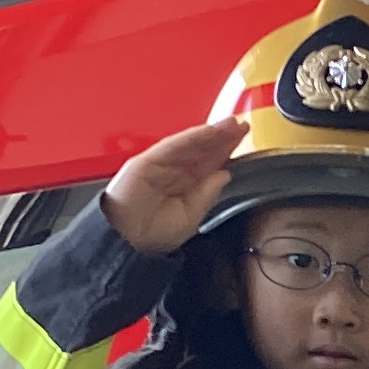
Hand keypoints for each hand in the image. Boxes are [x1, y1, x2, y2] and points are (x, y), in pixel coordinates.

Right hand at [102, 118, 246, 254]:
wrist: (126, 244)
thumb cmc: (152, 234)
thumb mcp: (190, 216)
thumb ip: (207, 194)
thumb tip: (225, 174)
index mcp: (184, 184)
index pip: (209, 163)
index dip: (226, 150)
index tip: (242, 138)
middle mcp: (173, 171)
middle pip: (202, 150)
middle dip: (222, 138)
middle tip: (242, 125)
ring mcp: (159, 164)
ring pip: (189, 145)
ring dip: (210, 133)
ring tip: (230, 124)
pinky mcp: (146, 162)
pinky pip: (171, 146)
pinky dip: (190, 138)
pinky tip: (207, 131)